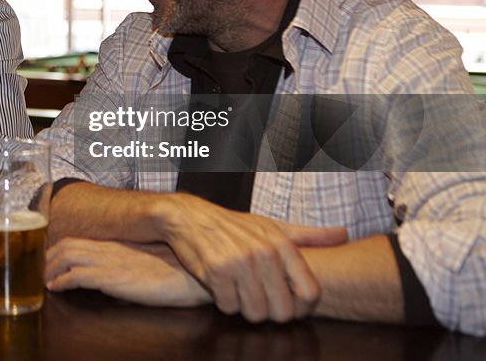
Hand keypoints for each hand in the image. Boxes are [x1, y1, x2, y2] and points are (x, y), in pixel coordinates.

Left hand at [46, 238, 209, 307]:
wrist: (192, 274)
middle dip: (47, 258)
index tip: (47, 261)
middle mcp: (109, 248)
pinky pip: (77, 275)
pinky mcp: (111, 276)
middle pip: (66, 245)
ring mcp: (109, 260)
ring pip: (66, 255)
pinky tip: (56, 288)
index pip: (77, 241)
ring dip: (49, 268)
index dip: (57, 249)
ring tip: (42, 281)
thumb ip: (128, 271)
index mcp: (117, 245)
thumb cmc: (176, 272)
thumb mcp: (147, 267)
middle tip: (38, 271)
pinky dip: (61, 281)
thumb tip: (117, 287)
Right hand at [157, 193, 347, 322]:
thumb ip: (309, 236)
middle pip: (282, 311)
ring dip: (245, 308)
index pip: (310, 294)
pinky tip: (220, 285)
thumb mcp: (272, 227)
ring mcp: (239, 262)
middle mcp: (264, 252)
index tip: (289, 305)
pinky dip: (223, 302)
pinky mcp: (215, 271)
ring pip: (254, 313)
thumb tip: (343, 234)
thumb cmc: (233, 225)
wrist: (188, 217)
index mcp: (282, 244)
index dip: (302, 309)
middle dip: (270, 313)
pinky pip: (228, 307)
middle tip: (258, 300)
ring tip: (239, 290)